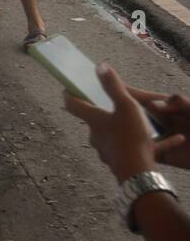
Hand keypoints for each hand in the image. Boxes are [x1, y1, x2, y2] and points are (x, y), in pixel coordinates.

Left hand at [63, 64, 184, 182]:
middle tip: (114, 103)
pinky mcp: (120, 161)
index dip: (69, 94)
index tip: (68, 88)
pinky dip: (149, 143)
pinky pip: (135, 148)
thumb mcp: (126, 106)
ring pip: (116, 135)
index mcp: (94, 120)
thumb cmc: (130, 137)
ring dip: (129, 128)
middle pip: (96, 120)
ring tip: (147, 123)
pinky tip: (173, 140)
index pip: (73, 104)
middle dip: (104, 112)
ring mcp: (107, 150)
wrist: (137, 173)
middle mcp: (96, 136)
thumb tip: (100, 66)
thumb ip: (113, 86)